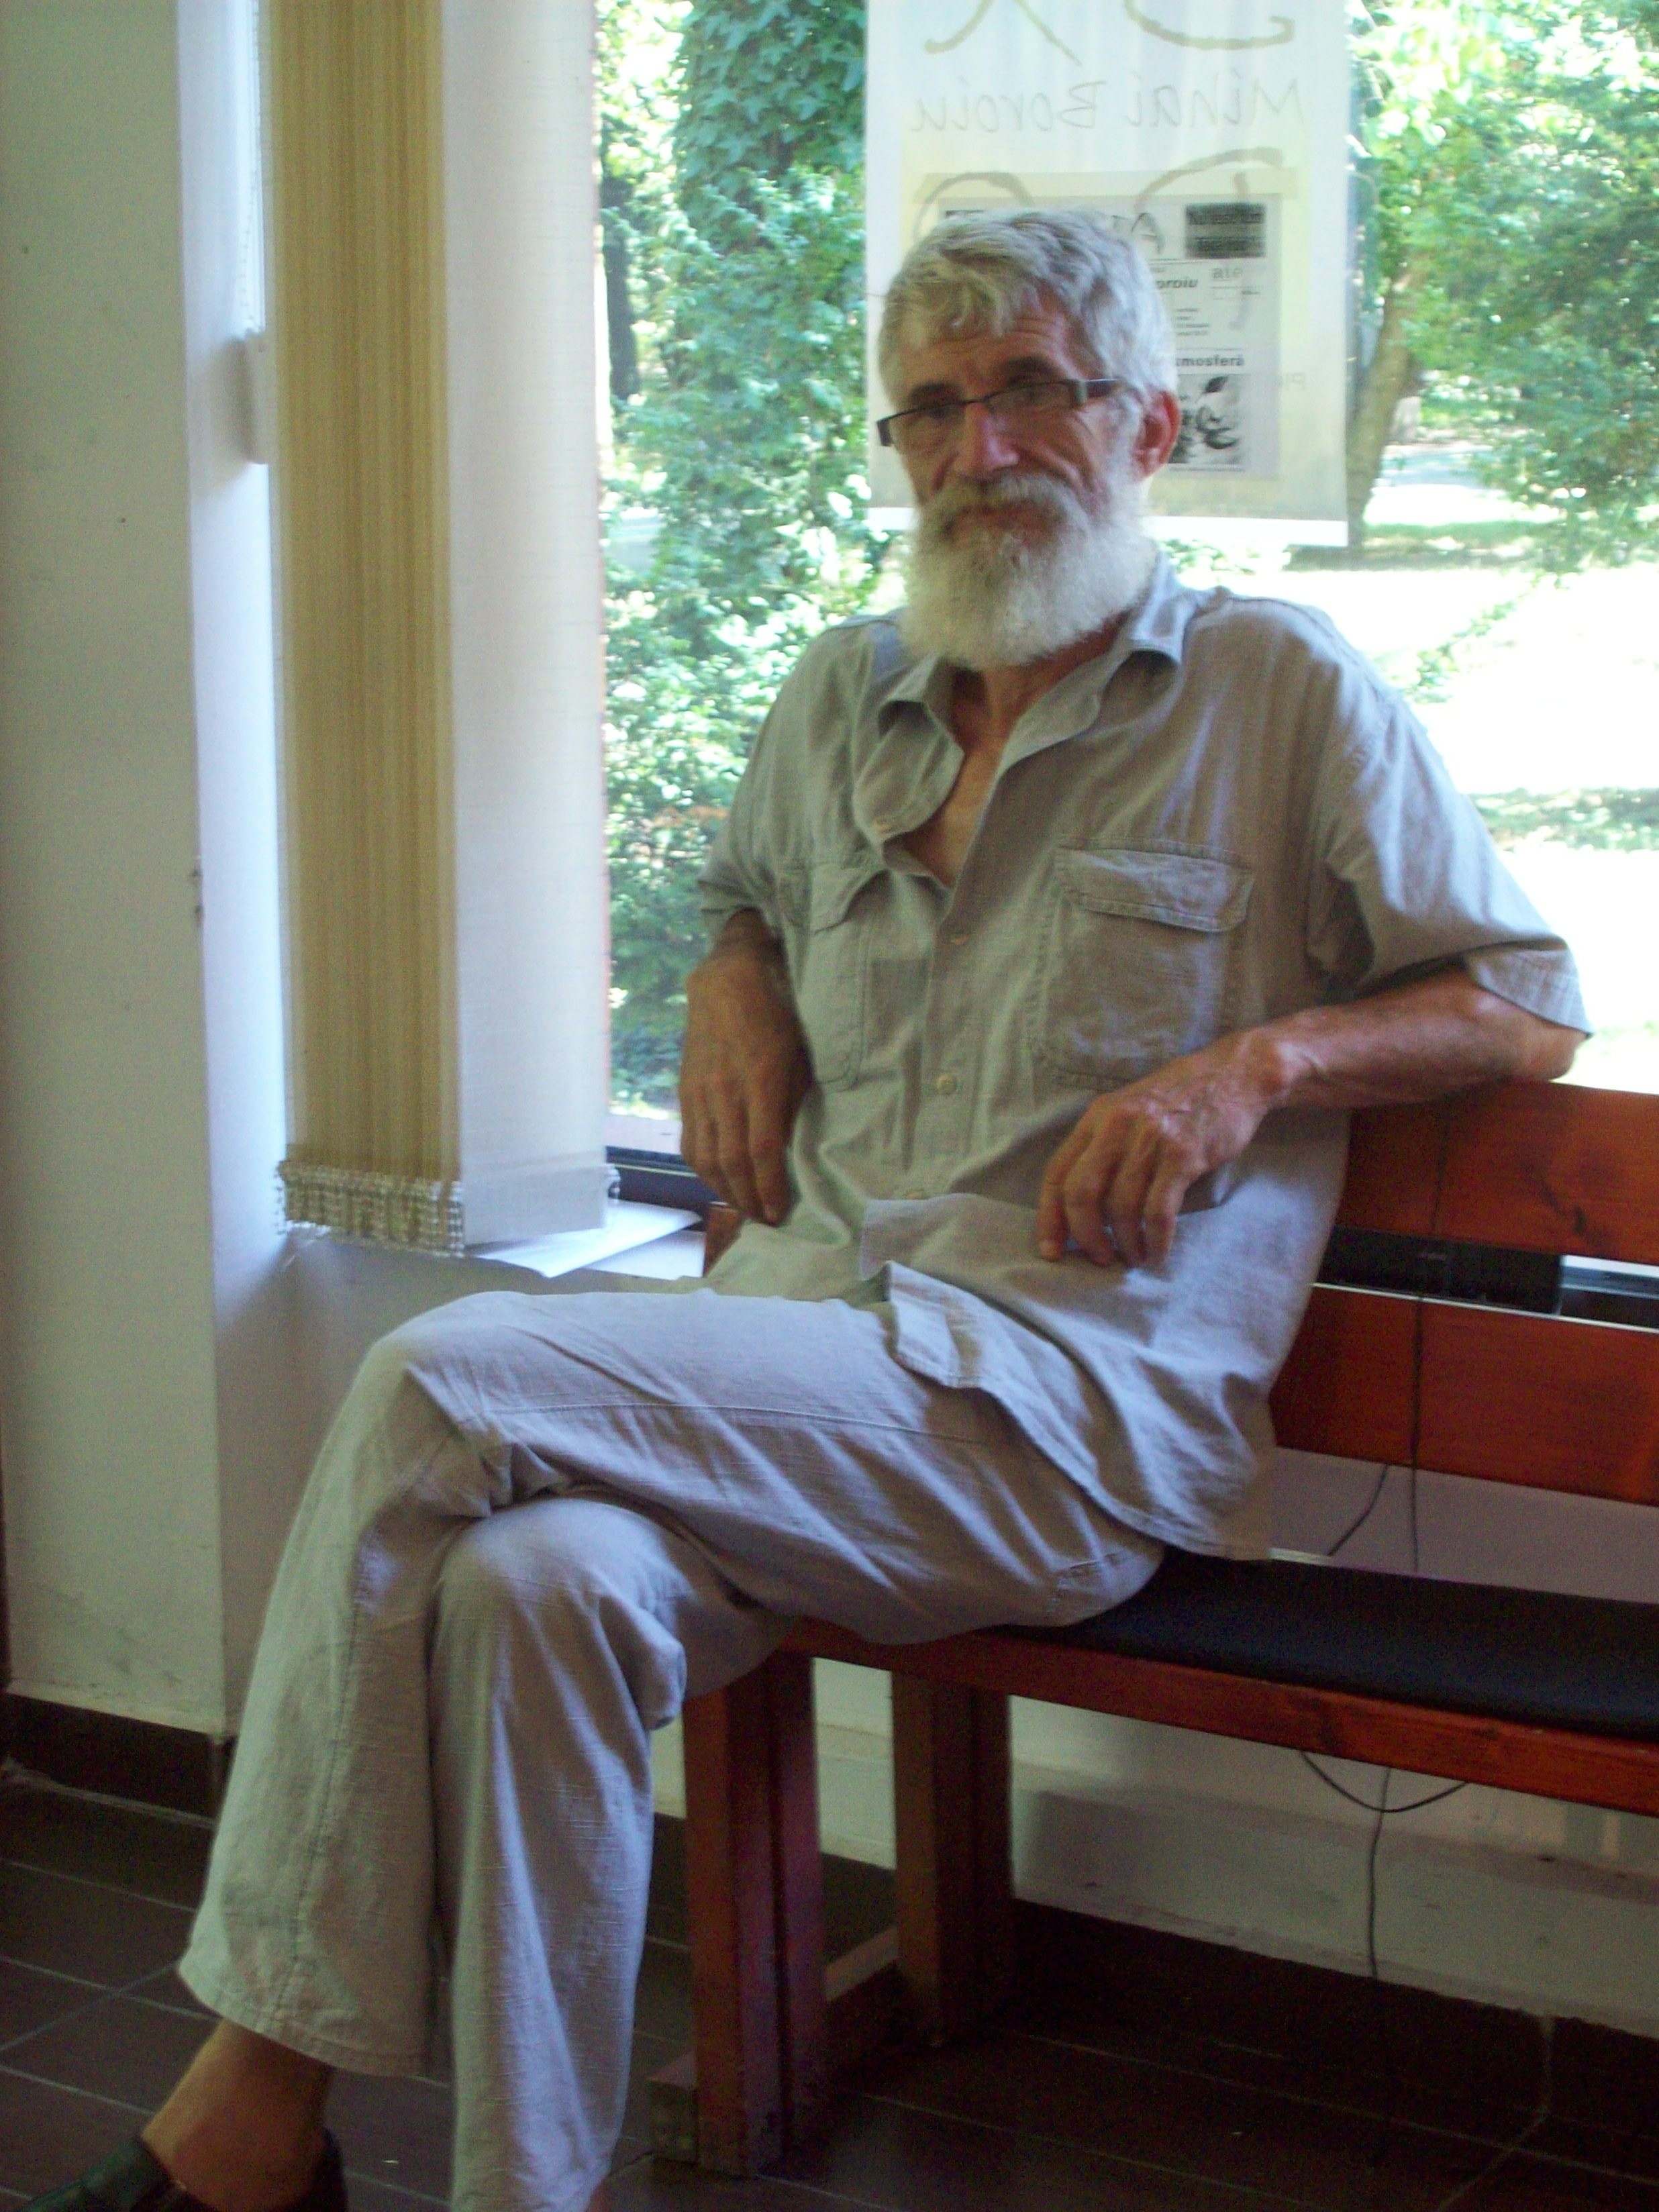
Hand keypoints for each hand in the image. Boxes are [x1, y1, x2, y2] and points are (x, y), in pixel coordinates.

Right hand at [679, 920, 809, 1224]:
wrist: (727, 981)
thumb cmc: (776, 1015)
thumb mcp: (799, 1056)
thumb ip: (793, 1102)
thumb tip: (791, 1148)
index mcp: (759, 1081)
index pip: (762, 1150)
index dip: (770, 1188)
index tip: (780, 1213)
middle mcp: (725, 1093)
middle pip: (731, 1162)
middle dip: (748, 1199)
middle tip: (763, 1220)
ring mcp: (700, 1094)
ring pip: (706, 1158)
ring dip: (724, 1190)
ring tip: (742, 1207)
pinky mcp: (686, 1093)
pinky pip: (691, 1142)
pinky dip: (704, 1169)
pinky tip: (717, 1180)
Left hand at [1036, 1034, 1275, 1268]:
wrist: (1232, 1075)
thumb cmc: (1177, 1099)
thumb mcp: (1128, 1109)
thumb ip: (1103, 1146)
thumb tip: (1082, 1206)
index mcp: (1097, 1117)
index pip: (1057, 1174)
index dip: (1049, 1218)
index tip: (1050, 1250)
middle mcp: (1117, 1127)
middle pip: (1082, 1194)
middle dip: (1086, 1236)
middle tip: (1099, 1258)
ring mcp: (1150, 1140)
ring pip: (1121, 1207)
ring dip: (1125, 1243)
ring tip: (1134, 1258)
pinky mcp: (1183, 1156)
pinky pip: (1159, 1212)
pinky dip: (1155, 1241)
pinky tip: (1157, 1253)